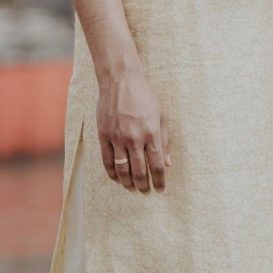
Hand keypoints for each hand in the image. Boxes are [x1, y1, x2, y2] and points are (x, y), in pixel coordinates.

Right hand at [97, 68, 169, 193]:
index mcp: (152, 133)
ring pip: (122, 171)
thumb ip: (164, 140)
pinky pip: (107, 161)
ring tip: (132, 188)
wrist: (120, 80)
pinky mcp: (104, 136)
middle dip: (144, 186)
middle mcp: (135, 138)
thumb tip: (167, 162)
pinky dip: (112, 174)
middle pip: (139, 172)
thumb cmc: (144, 96)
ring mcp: (117, 138)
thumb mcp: (160, 114)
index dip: (159, 181)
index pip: (157, 166)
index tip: (160, 188)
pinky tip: (117, 178)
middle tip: (145, 192)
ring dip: (128, 183)